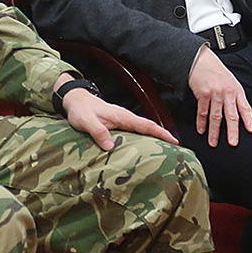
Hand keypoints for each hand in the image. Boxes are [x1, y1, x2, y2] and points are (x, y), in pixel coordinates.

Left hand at [57, 75, 175, 150]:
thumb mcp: (87, 122)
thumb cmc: (81, 111)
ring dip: (154, 138)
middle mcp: (125, 117)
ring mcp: (122, 120)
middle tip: (177, 151)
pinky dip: (144, 138)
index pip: (146, 125)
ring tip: (165, 152)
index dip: (161, 133)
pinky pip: (135, 131)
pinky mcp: (118, 124)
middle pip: (149, 128)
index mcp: (122, 116)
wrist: (75, 100)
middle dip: (163, 137)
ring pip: (143, 129)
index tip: (175, 141)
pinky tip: (144, 148)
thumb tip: (110, 146)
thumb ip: (98, 132)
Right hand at [187, 45, 251, 146]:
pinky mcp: (203, 94)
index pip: (245, 107)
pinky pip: (202, 112)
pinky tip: (201, 130)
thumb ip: (235, 96)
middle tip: (233, 143)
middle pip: (231, 115)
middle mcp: (227, 92)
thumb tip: (239, 114)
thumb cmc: (216, 71)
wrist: (200, 60)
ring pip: (216, 116)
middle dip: (232, 131)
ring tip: (213, 142)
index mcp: (236, 90)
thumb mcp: (230, 82)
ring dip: (214, 132)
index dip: (249, 120)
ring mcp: (215, 93)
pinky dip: (201, 123)